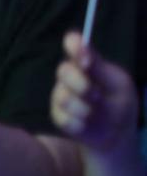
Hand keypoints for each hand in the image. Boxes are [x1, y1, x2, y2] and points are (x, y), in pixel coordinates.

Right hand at [51, 32, 140, 154]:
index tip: (86, 61)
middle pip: (63, 71)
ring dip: (83, 108)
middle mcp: (69, 75)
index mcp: (85, 62)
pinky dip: (79, 124)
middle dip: (81, 85)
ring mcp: (60, 95)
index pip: (73, 43)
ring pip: (63, 97)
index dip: (74, 46)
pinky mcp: (57, 115)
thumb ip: (100, 69)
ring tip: (96, 114)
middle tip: (97, 96)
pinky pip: (63, 118)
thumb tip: (85, 55)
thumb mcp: (118, 84)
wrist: (116, 132)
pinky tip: (87, 125)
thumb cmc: (119, 102)